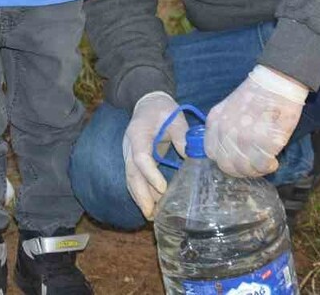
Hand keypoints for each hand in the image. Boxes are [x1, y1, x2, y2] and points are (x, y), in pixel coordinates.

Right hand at [122, 91, 186, 218]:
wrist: (147, 103)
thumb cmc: (162, 110)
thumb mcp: (175, 118)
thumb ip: (182, 136)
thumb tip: (191, 158)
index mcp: (138, 134)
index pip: (141, 157)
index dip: (150, 174)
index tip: (162, 188)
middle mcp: (129, 147)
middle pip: (132, 173)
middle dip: (141, 195)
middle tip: (151, 213)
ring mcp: (128, 154)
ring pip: (130, 179)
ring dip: (140, 198)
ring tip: (151, 215)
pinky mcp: (133, 161)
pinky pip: (134, 179)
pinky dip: (140, 194)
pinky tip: (150, 206)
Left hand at [205, 66, 306, 177]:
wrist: (276, 81)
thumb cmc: (256, 94)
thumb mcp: (228, 108)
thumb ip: (224, 129)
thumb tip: (228, 151)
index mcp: (214, 121)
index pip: (212, 154)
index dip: (226, 161)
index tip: (238, 160)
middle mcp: (225, 131)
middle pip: (227, 165)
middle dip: (242, 170)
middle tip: (254, 166)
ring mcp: (243, 137)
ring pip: (244, 168)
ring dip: (256, 170)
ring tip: (266, 163)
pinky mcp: (262, 141)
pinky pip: (261, 165)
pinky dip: (268, 167)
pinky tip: (273, 160)